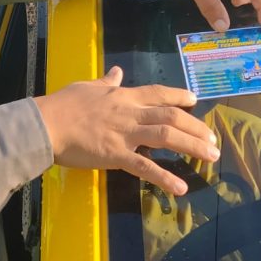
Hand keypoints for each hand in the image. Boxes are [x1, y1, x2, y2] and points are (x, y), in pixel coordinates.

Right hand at [33, 67, 218, 194]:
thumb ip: (106, 81)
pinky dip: (165, 178)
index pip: (158, 93)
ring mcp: (125, 134)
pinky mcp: (116, 155)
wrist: (46, 123)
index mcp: (123, 96)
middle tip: (214, 139)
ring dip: (193, 146)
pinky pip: (145, 168)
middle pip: (172, 116)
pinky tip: (181, 188)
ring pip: (167, 137)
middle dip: (197, 127)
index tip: (195, 100)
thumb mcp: (87, 86)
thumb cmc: (63, 104)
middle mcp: (130, 113)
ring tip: (212, 156)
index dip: (179, 95)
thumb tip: (117, 72)